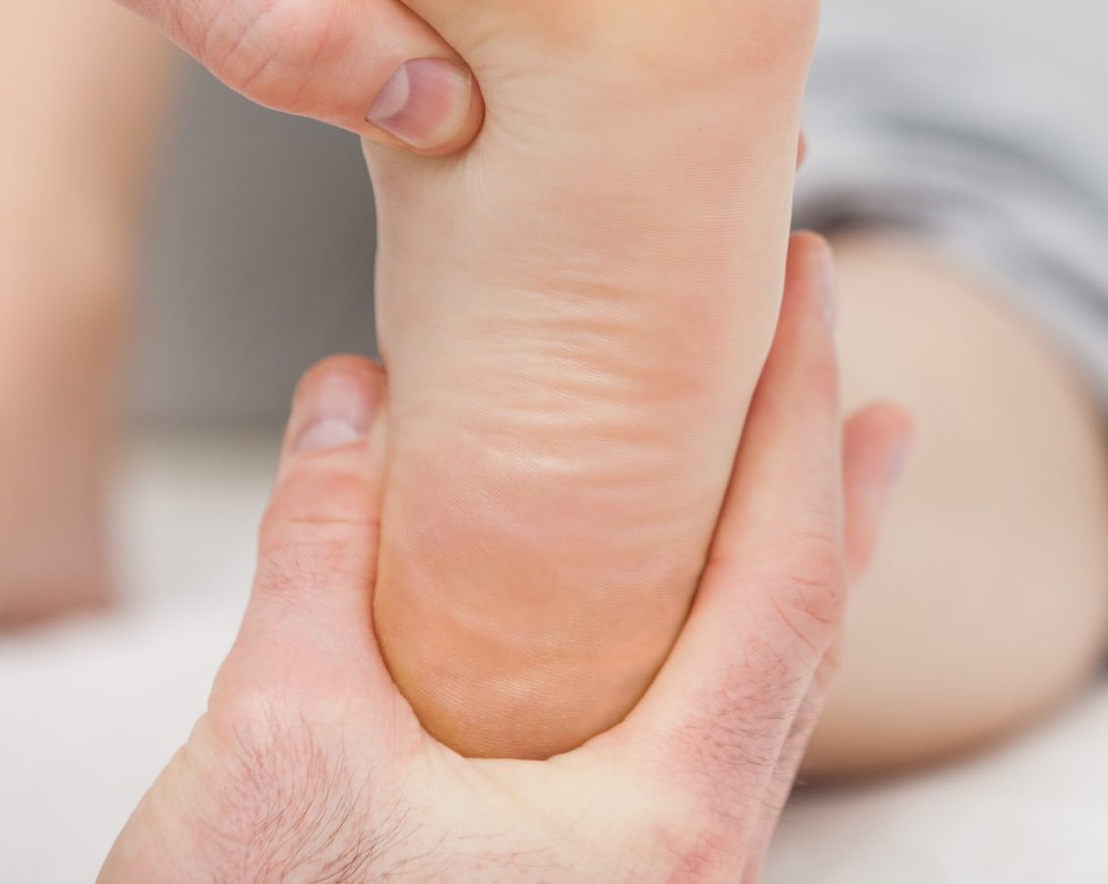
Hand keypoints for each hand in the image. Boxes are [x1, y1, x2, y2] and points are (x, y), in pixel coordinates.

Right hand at [104, 233, 911, 882]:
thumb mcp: (279, 737)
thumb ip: (319, 551)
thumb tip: (348, 393)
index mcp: (666, 822)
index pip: (784, 573)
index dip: (799, 411)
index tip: (804, 283)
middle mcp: (698, 856)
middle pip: (810, 622)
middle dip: (827, 463)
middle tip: (828, 324)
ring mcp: (663, 875)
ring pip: (772, 678)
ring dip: (801, 541)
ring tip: (829, 428)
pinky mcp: (611, 878)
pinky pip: (716, 720)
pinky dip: (734, 617)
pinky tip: (703, 572)